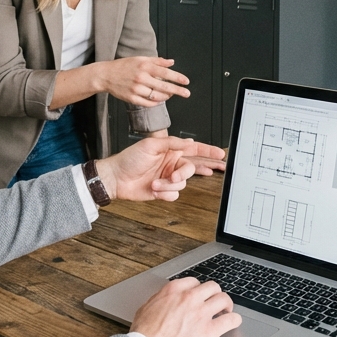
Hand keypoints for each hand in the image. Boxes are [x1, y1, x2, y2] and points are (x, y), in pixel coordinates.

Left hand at [94, 136, 224, 201]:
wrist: (116, 178)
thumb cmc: (129, 159)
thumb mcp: (150, 145)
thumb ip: (172, 143)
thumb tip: (189, 142)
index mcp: (171, 150)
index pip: (195, 150)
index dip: (208, 152)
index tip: (220, 154)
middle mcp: (172, 164)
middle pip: (192, 168)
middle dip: (184, 173)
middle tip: (175, 175)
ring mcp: (168, 178)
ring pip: (182, 184)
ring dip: (168, 184)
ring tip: (154, 182)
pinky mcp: (163, 191)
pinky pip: (174, 194)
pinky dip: (164, 193)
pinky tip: (154, 189)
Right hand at [99, 57, 189, 106]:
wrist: (106, 75)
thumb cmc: (124, 66)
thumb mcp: (140, 59)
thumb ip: (157, 61)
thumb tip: (172, 62)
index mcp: (144, 66)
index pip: (165, 72)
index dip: (177, 77)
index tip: (186, 82)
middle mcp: (141, 77)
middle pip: (164, 86)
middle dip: (177, 90)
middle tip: (187, 93)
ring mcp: (136, 89)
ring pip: (157, 96)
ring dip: (166, 96)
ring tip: (171, 95)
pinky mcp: (131, 98)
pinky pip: (148, 103)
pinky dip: (156, 102)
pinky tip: (159, 99)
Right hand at [130, 277, 241, 336]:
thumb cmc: (143, 336)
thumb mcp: (145, 309)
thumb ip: (159, 301)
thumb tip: (163, 302)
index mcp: (173, 291)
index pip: (194, 282)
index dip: (198, 291)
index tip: (200, 297)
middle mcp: (189, 298)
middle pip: (212, 287)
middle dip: (215, 294)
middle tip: (215, 303)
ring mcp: (201, 313)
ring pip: (224, 299)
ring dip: (227, 305)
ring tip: (226, 312)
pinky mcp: (209, 331)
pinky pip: (231, 320)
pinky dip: (234, 320)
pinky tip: (233, 323)